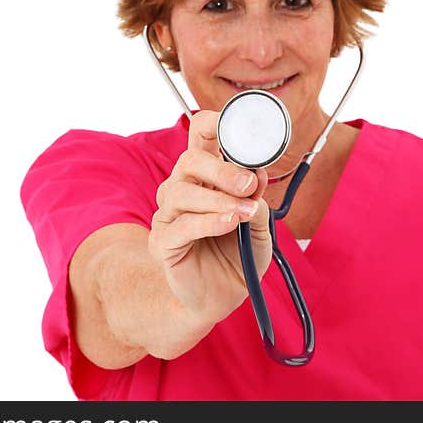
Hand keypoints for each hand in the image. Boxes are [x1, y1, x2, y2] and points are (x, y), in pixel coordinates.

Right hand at [148, 110, 272, 326]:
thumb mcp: (260, 227)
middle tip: (248, 184)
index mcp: (206, 177)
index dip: (215, 124)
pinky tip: (229, 223)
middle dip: (221, 169)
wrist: (221, 299)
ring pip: (181, 192)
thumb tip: (258, 176)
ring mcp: (169, 215)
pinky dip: (208, 222)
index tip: (242, 132)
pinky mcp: (162, 242)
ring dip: (217, 199)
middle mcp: (183, 189)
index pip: (200, 136)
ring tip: (243, 213)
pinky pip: (180, 226)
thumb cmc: (237, 256)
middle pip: (189, 160)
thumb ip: (258, 201)